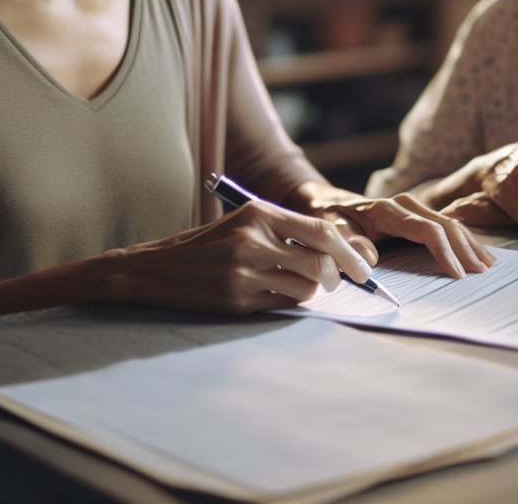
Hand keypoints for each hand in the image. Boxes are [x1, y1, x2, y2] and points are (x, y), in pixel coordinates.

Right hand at [98, 200, 373, 314]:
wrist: (156, 269)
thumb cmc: (209, 245)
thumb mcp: (244, 224)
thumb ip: (285, 233)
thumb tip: (336, 255)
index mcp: (258, 213)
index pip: (320, 231)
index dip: (349, 252)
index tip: (362, 268)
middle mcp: (252, 239)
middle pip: (320, 263)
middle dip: (338, 277)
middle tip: (341, 283)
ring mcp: (243, 271)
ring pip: (305, 289)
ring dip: (309, 292)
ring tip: (294, 285)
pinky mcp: (235, 299)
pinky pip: (280, 304)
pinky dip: (284, 301)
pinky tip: (267, 294)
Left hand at [295, 181, 494, 277]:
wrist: (327, 203)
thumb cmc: (330, 220)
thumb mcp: (331, 231)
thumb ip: (346, 244)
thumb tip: (368, 259)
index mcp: (388, 209)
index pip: (427, 230)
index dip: (444, 252)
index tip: (457, 274)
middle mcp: (406, 204)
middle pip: (446, 225)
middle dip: (465, 250)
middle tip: (481, 273)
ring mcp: (414, 207)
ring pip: (450, 223)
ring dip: (469, 244)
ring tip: (487, 265)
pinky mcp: (418, 214)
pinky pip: (446, 225)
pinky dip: (463, 240)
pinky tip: (477, 253)